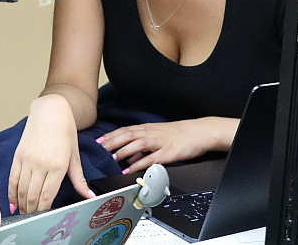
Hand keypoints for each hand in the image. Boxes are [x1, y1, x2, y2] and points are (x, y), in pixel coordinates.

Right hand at [8, 95, 93, 213]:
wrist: (50, 111)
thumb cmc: (65, 131)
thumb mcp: (74, 156)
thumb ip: (79, 179)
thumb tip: (89, 195)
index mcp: (57, 165)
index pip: (47, 195)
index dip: (44, 210)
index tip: (44, 217)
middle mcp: (40, 164)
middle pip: (32, 195)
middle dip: (32, 211)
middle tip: (32, 219)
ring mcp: (27, 159)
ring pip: (21, 189)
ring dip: (22, 204)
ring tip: (24, 214)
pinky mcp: (18, 155)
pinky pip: (13, 178)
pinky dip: (11, 192)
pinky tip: (13, 202)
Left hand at [97, 117, 236, 174]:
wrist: (199, 132)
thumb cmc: (178, 134)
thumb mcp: (157, 137)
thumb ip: (142, 147)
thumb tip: (128, 158)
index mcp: (147, 128)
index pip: (124, 130)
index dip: (110, 136)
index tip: (97, 142)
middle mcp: (151, 133)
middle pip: (127, 135)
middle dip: (111, 142)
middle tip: (99, 150)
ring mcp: (160, 142)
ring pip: (137, 144)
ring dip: (123, 151)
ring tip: (112, 158)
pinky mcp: (169, 152)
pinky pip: (152, 158)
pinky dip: (140, 163)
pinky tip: (132, 169)